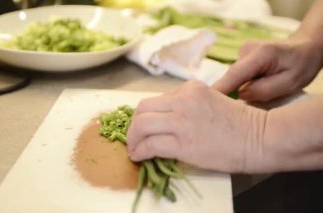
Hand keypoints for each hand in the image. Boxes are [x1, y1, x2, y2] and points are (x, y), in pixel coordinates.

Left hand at [127, 80, 267, 172]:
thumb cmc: (242, 124)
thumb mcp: (213, 101)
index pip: (158, 100)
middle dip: (134, 124)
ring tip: (134, 148)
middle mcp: (183, 100)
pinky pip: (150, 144)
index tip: (147, 127)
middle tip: (135, 137)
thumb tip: (168, 119)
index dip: (149, 115)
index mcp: (191, 89)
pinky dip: (139, 151)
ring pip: (141, 125)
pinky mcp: (183, 142)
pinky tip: (139, 156)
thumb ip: (190, 104)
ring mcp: (182, 120)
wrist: (261, 138)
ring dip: (133, 139)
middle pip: (143, 108)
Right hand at [213, 37, 322, 101]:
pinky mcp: (240, 57)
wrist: (304, 48)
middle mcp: (246, 50)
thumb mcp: (290, 82)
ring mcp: (241, 52)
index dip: (218, 90)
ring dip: (238, 90)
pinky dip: (240, 86)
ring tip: (252, 99)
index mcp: (260, 54)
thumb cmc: (301, 65)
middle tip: (230, 116)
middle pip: (230, 78)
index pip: (233, 75)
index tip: (205, 104)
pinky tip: (253, 89)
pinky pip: (236, 77)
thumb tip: (240, 95)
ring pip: (233, 79)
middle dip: (229, 95)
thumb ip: (264, 90)